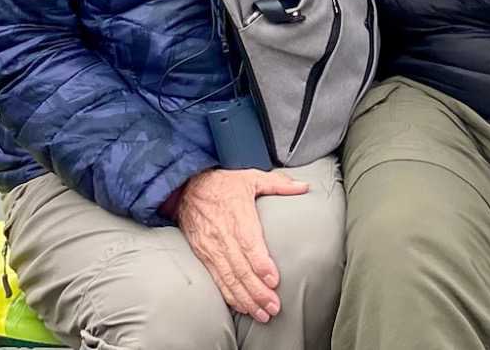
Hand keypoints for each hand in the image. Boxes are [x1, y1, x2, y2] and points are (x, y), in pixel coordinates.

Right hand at [166, 167, 310, 321]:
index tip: (274, 280)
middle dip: (257, 291)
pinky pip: (217, 279)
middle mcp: (222, 234)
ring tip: (261, 314)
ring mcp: (211, 247)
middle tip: (274, 307)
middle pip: (240, 267)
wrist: (185, 187)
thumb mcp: (250, 177)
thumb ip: (278, 184)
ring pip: (229, 278)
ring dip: (245, 298)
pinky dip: (229, 295)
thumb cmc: (222, 183)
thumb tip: (304, 186)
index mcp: (237, 214)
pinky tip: (242, 307)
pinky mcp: (203, 255)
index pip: (249, 243)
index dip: (261, 264)